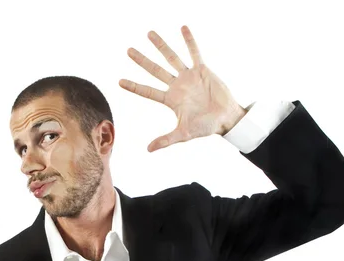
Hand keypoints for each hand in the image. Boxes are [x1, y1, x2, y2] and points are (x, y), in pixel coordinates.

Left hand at [119, 25, 246, 151]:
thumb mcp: (183, 133)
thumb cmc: (205, 127)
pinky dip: (189, 41)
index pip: (148, 91)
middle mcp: (177, 86)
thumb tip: (148, 150)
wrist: (225, 119)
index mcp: (171, 100)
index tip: (119, 81)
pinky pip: (194, 52)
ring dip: (161, 46)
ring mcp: (188, 77)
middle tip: (128, 51)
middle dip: (142, 61)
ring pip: (171, 58)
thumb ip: (166, 140)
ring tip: (149, 34)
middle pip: (155, 71)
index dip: (134, 86)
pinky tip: (182, 28)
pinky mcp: (202, 70)